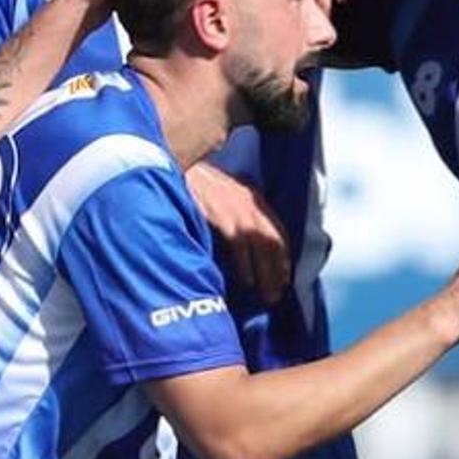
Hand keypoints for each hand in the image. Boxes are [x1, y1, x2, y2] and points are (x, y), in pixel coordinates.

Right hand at [186, 163, 289, 302]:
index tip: (283, 279)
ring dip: (266, 273)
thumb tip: (242, 245)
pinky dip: (245, 265)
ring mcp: (236, 208)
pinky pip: (239, 244)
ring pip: (261, 246)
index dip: (282, 257)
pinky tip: (245, 281)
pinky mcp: (221, 214)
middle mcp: (249, 203)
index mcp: (252, 198)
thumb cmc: (195, 185)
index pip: (278, 231)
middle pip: (273, 242)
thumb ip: (234, 214)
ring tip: (265, 295)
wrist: (175, 163)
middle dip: (277, 271)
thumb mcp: (222, 196)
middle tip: (275, 295)